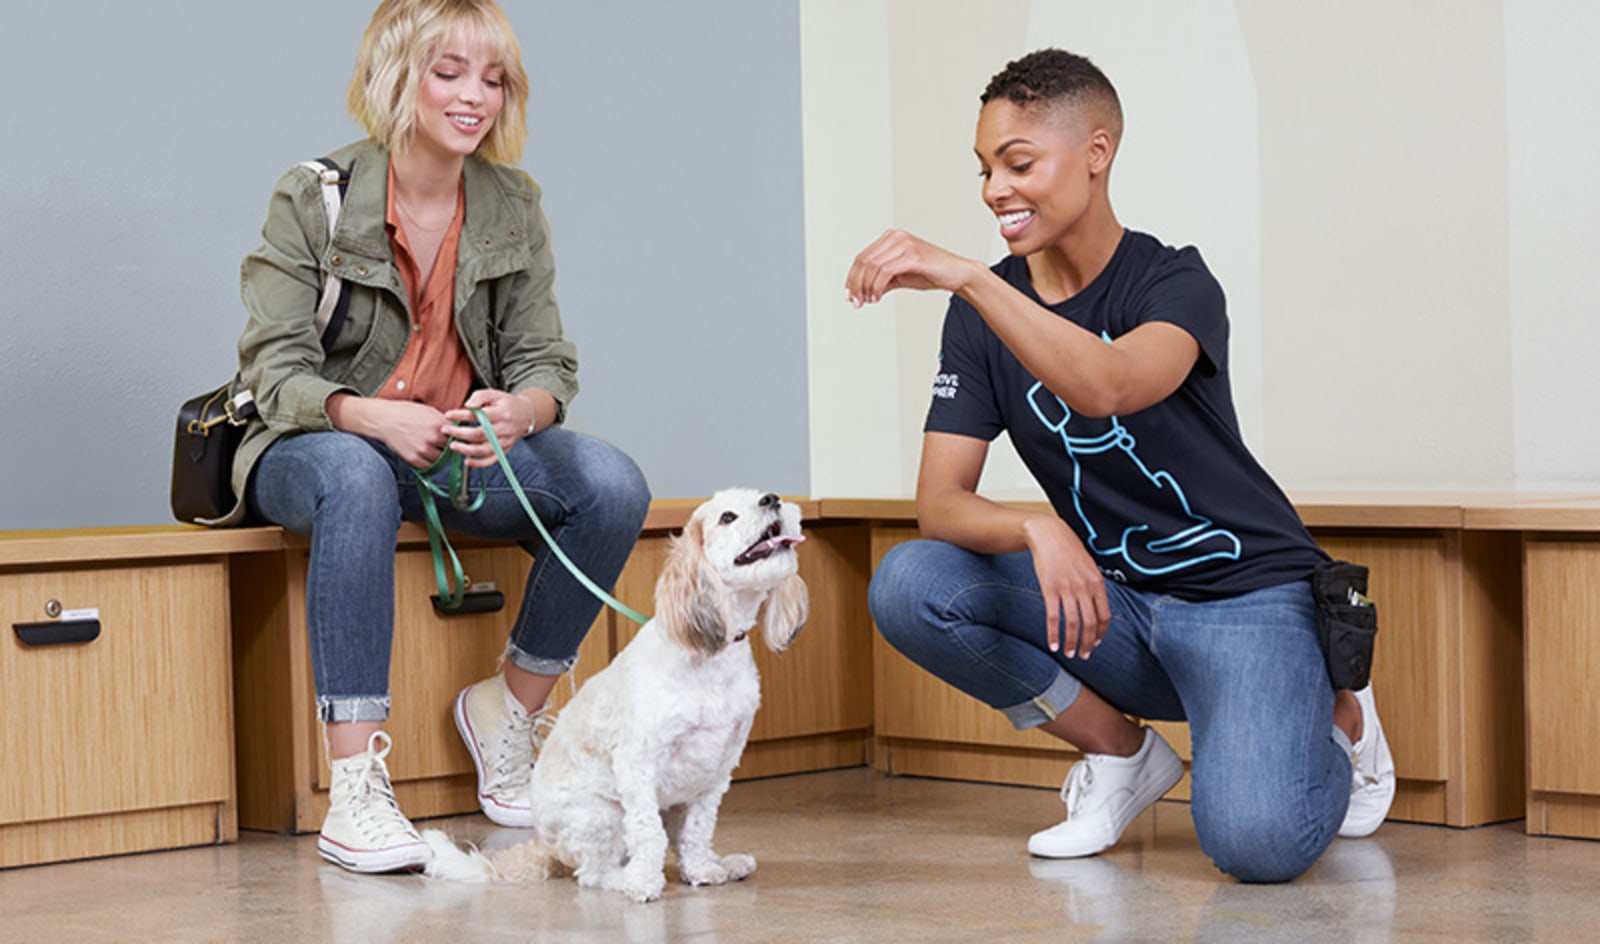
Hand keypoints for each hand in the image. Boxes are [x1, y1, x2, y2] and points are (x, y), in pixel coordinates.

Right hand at [330, 396, 450, 467]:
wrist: (384, 419)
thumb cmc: (405, 412)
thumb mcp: (429, 410)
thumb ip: (444, 420)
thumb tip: (456, 426)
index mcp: (439, 425)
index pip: (457, 436)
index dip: (456, 438)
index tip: (455, 438)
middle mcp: (432, 438)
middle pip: (450, 449)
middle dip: (448, 447)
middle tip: (443, 445)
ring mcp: (423, 450)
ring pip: (441, 459)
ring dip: (440, 456)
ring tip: (433, 449)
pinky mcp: (413, 459)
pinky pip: (429, 466)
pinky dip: (430, 462)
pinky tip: (426, 455)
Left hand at [443, 389, 530, 468]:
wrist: (525, 415)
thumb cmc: (505, 404)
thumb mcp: (494, 394)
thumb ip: (479, 397)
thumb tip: (466, 406)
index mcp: (502, 413)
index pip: (479, 416)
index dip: (462, 416)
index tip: (448, 415)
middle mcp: (504, 429)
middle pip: (479, 434)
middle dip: (460, 433)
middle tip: (445, 430)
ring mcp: (505, 442)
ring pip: (484, 450)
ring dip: (466, 449)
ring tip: (452, 446)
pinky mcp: (504, 450)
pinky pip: (491, 460)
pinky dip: (479, 463)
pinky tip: (466, 461)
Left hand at [844, 229, 977, 306]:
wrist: (957, 274)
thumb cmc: (931, 273)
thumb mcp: (899, 276)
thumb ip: (881, 280)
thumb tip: (862, 293)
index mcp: (891, 238)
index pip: (862, 257)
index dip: (852, 278)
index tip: (849, 296)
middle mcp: (896, 237)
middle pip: (863, 261)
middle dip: (856, 284)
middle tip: (855, 302)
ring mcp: (904, 244)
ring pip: (872, 266)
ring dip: (866, 288)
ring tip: (869, 301)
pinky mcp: (912, 255)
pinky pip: (885, 271)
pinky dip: (877, 287)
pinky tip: (877, 297)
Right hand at [1022, 515, 1109, 658]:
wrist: (1049, 535)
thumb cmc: (1068, 551)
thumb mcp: (1088, 567)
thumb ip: (1093, 587)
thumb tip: (1095, 608)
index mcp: (1097, 583)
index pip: (1104, 616)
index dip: (1100, 634)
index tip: (1094, 644)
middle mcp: (1085, 587)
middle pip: (1090, 623)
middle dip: (1086, 643)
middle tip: (1082, 656)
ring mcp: (1067, 588)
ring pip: (1072, 623)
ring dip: (1071, 642)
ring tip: (1068, 653)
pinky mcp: (1050, 589)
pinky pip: (1053, 617)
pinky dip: (1053, 633)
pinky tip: (1053, 644)